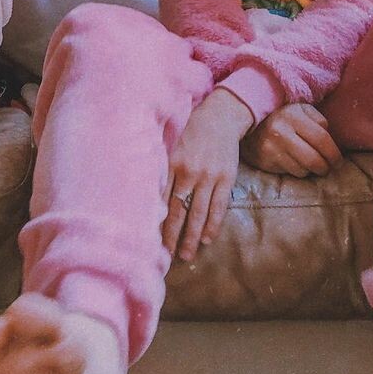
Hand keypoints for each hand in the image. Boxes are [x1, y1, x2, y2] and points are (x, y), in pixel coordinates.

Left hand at [164, 89, 252, 262]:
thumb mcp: (171, 143)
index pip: (162, 199)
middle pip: (179, 210)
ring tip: (187, 255)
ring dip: (192, 236)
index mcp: (172, 163)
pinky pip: (218, 206)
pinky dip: (212, 224)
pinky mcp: (226, 178)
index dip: (157, 222)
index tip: (150, 241)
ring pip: (198, 213)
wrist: (221, 116)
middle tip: (168, 257)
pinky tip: (207, 238)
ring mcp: (209, 176)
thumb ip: (162, 166)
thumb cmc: (191, 129)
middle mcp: (189, 171)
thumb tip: (147, 195)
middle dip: (173, 236)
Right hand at [241, 103, 343, 177]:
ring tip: (310, 162)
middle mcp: (281, 133)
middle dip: (326, 167)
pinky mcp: (264, 161)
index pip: (322, 139)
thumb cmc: (280, 114)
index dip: (334, 153)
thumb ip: (318, 120)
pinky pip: (290, 173)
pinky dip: (298, 170)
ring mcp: (271, 149)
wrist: (244, 119)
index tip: (338, 161)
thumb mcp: (299, 109)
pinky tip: (295, 162)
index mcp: (293, 116)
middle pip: (314, 160)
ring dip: (311, 169)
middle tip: (329, 167)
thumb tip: (330, 139)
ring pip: (303, 170)